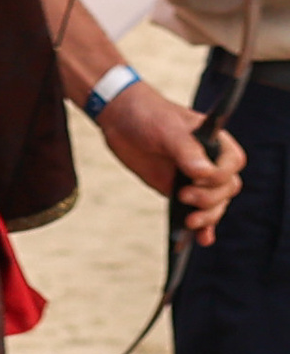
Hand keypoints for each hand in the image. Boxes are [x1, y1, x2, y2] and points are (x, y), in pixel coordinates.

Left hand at [97, 82, 244, 244]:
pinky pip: (198, 213)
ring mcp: (196, 179)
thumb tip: (205, 174)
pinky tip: (201, 238)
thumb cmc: (147, 115)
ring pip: (216, 205)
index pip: (233, 164)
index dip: (219, 175)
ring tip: (189, 221)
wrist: (119, 118)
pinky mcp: (180, 191)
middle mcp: (210, 162)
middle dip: (210, 198)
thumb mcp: (165, 127)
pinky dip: (203, 227)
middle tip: (184, 196)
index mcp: (214, 141)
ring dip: (207, 216)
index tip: (196, 177)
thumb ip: (185, 149)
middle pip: (227, 189)